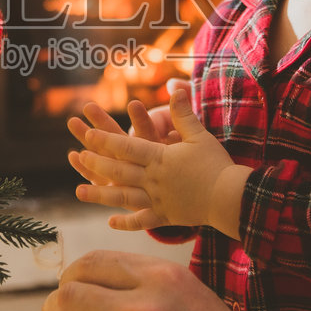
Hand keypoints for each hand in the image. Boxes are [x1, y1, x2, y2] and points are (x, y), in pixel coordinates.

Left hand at [68, 82, 249, 236]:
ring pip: (123, 197)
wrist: (231, 197)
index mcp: (160, 158)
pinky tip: (110, 221)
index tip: (88, 136)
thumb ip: (184, 114)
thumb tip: (175, 89)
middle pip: (120, 170)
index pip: (127, 147)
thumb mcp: (199, 136)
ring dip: (100, 194)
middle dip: (97, 164)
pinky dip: (126, 222)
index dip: (106, 141)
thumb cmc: (216, 165)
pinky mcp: (166, 216)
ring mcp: (158, 200)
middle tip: (79, 157)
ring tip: (79, 192)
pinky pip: (142, 220)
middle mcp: (154, 179)